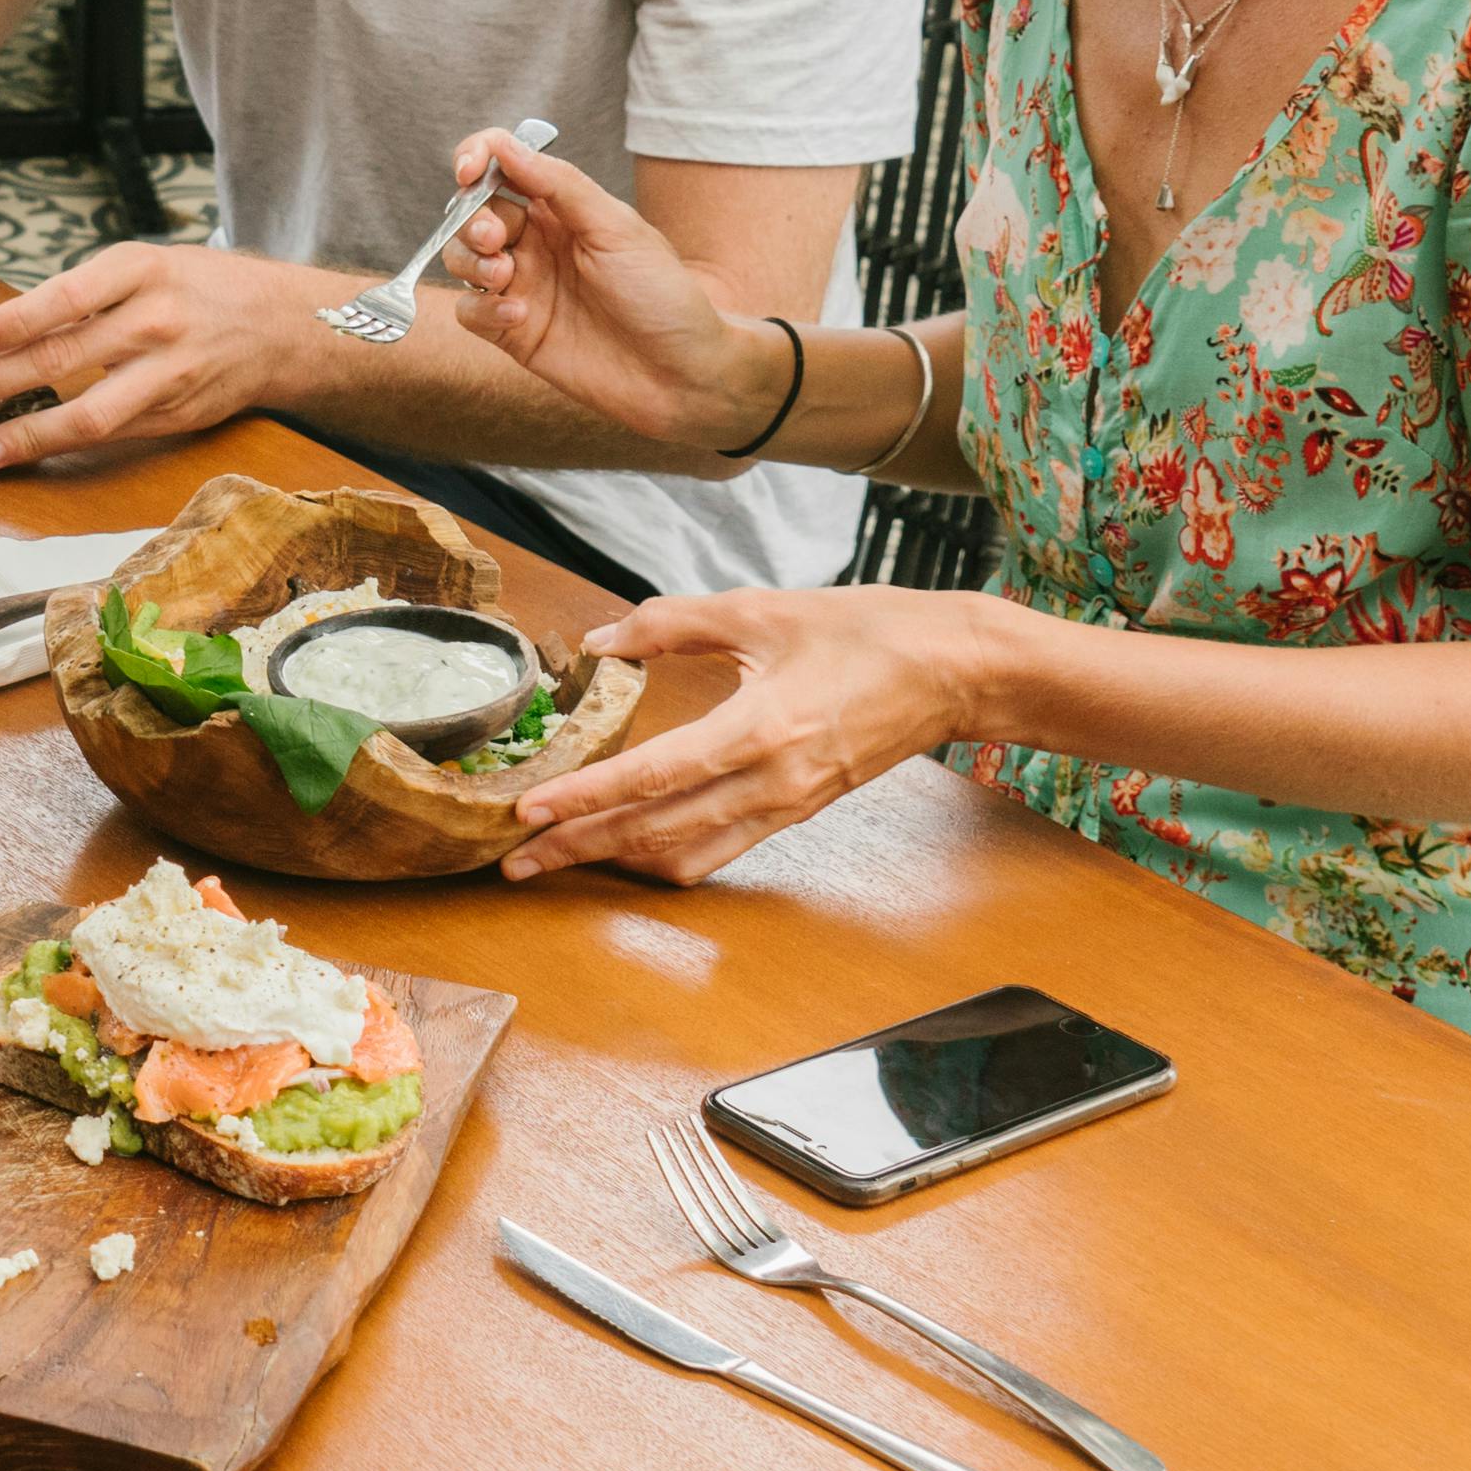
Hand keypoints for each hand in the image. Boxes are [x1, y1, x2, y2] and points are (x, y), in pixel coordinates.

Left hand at [0, 242, 342, 475]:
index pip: (70, 295)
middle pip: (65, 354)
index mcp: (142, 269)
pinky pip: (110, 433)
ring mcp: (168, 373)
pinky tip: (23, 447)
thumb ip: (83, 295)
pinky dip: (61, 443)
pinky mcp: (176, 414)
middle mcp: (156, 320)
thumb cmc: (194, 288)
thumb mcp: (144, 266)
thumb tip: (0, 332)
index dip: (20, 318)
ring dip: (27, 433)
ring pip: (90, 412)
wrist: (279, 324)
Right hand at [449, 125, 773, 456]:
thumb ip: (558, 184)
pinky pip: (469, 312)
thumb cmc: (662, 296)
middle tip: (495, 238)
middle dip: (473, 220)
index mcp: (562, 210)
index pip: (503, 168)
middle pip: (472, 213)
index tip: (467, 171)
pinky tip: (517, 317)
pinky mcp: (513, 333)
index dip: (477, 158)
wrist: (681, 374)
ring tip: (504, 276)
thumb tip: (506, 146)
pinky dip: (481, 310)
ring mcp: (523, 288)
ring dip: (470, 262)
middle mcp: (537, 244)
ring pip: (461, 259)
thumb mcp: (616, 228)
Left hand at [499, 585, 987, 883]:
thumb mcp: (763, 608)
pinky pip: (720, 849)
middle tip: (513, 861)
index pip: (655, 775)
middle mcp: (772, 782)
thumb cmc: (867, 632)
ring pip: (686, 853)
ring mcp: (787, 804)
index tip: (528, 809)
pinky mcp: (797, 810)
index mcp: (762, 729)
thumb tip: (599, 637)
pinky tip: (630, 846)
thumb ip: (673, 622)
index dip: (586, 796)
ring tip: (558, 858)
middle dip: (580, 848)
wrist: (957, 671)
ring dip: (617, 860)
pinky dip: (666, 854)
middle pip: (658, 832)